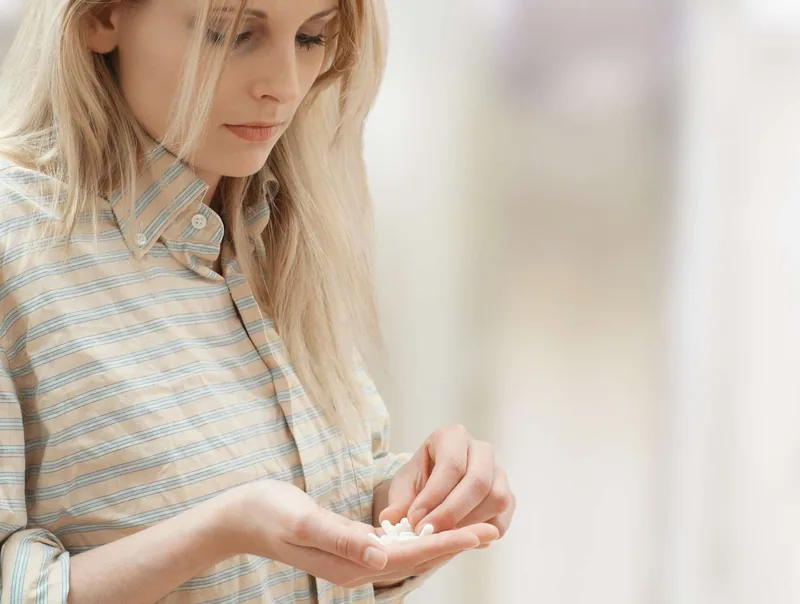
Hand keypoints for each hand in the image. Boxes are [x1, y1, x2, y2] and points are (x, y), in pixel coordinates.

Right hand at [220, 479, 496, 587]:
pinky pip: (391, 545)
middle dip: (452, 543)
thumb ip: (343, 538)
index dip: (446, 542)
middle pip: (414, 556)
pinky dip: (416, 536)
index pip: (409, 554)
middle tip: (490, 530)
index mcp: (349, 564)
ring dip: (439, 540)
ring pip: (406, 552)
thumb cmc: (268, 513)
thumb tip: (382, 553)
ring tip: (470, 529)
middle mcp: (355, 566)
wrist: (240, 517)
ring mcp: (351, 559)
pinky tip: (428, 526)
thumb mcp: (304, 521)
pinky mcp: (347, 547)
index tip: (479, 533)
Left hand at [379, 425, 515, 537]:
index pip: (451, 465)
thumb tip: (390, 519)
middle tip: (428, 533)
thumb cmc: (419, 481)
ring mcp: (499, 472)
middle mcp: (481, 449)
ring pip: (496, 499)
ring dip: (468, 523)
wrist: (434, 488)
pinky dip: (482, 533)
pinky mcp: (509, 496)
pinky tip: (458, 538)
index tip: (415, 520)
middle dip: (452, 512)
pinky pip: (503, 518)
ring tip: (442, 536)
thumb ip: (398, 502)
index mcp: (453, 436)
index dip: (434, 496)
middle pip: (478, 481)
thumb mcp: (403, 487)